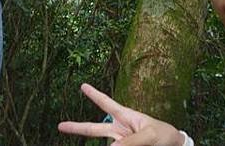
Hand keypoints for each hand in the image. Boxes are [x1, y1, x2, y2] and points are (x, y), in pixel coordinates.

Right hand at [58, 83, 184, 145]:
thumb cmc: (164, 135)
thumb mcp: (150, 135)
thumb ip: (131, 141)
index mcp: (126, 117)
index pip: (107, 103)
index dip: (95, 94)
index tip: (83, 85)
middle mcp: (119, 130)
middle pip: (94, 129)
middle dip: (77, 127)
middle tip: (60, 125)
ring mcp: (120, 142)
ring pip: (106, 145)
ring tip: (111, 139)